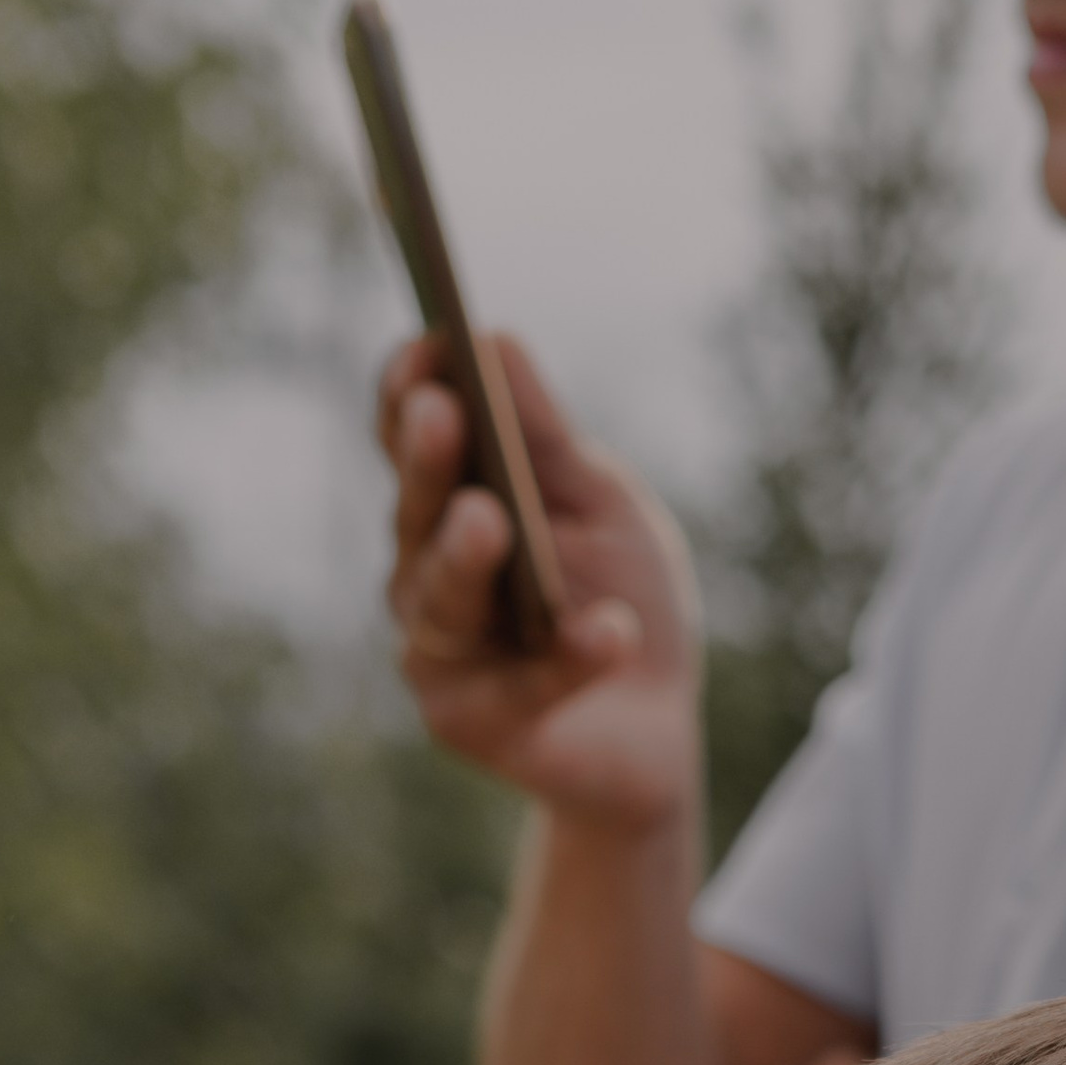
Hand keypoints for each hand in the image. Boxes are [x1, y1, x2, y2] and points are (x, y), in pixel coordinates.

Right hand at [379, 331, 703, 829]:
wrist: (657, 725)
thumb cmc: (623, 594)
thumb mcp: (601, 500)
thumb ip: (549, 437)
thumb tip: (496, 339)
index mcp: (446, 501)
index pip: (408, 437)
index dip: (409, 391)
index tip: (430, 345)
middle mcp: (422, 570)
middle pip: (413, 508)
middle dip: (425, 461)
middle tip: (440, 412)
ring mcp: (436, 648)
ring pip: (440, 597)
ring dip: (464, 556)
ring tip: (489, 519)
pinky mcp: (467, 722)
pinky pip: (519, 684)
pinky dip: (572, 658)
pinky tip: (611, 631)